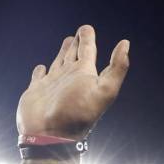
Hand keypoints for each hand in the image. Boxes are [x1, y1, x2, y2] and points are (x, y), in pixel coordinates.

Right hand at [16, 25, 129, 139]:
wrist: (52, 135)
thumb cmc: (78, 113)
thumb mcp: (105, 90)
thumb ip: (117, 67)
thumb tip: (126, 43)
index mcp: (85, 75)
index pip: (89, 51)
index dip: (88, 39)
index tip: (87, 28)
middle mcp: (70, 78)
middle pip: (75, 55)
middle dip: (78, 43)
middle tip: (81, 31)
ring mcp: (53, 85)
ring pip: (59, 62)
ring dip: (63, 52)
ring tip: (67, 41)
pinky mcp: (36, 91)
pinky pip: (39, 76)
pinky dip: (40, 70)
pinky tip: (41, 67)